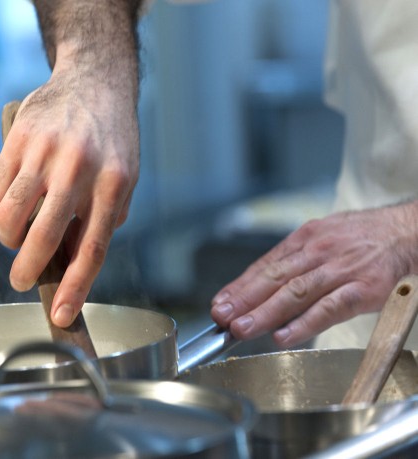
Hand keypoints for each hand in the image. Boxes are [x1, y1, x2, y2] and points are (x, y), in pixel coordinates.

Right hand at [0, 70, 138, 326]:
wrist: (94, 81)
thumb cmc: (112, 140)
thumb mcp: (124, 180)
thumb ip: (101, 220)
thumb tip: (71, 264)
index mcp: (113, 184)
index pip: (92, 249)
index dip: (75, 288)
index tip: (61, 316)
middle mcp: (78, 169)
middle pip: (44, 237)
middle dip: (27, 270)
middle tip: (21, 281)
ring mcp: (44, 151)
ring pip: (9, 215)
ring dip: (8, 238)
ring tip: (16, 237)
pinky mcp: (17, 138)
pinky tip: (13, 199)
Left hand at [210, 201, 417, 347]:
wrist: (409, 231)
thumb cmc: (364, 237)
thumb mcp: (324, 236)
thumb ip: (296, 259)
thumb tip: (263, 281)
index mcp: (304, 239)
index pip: (264, 266)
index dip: (239, 287)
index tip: (220, 304)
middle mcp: (317, 252)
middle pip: (273, 278)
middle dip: (243, 300)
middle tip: (220, 317)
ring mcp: (340, 270)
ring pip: (295, 293)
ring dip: (264, 313)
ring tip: (241, 329)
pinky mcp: (363, 288)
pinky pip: (329, 308)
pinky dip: (304, 323)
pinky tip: (283, 336)